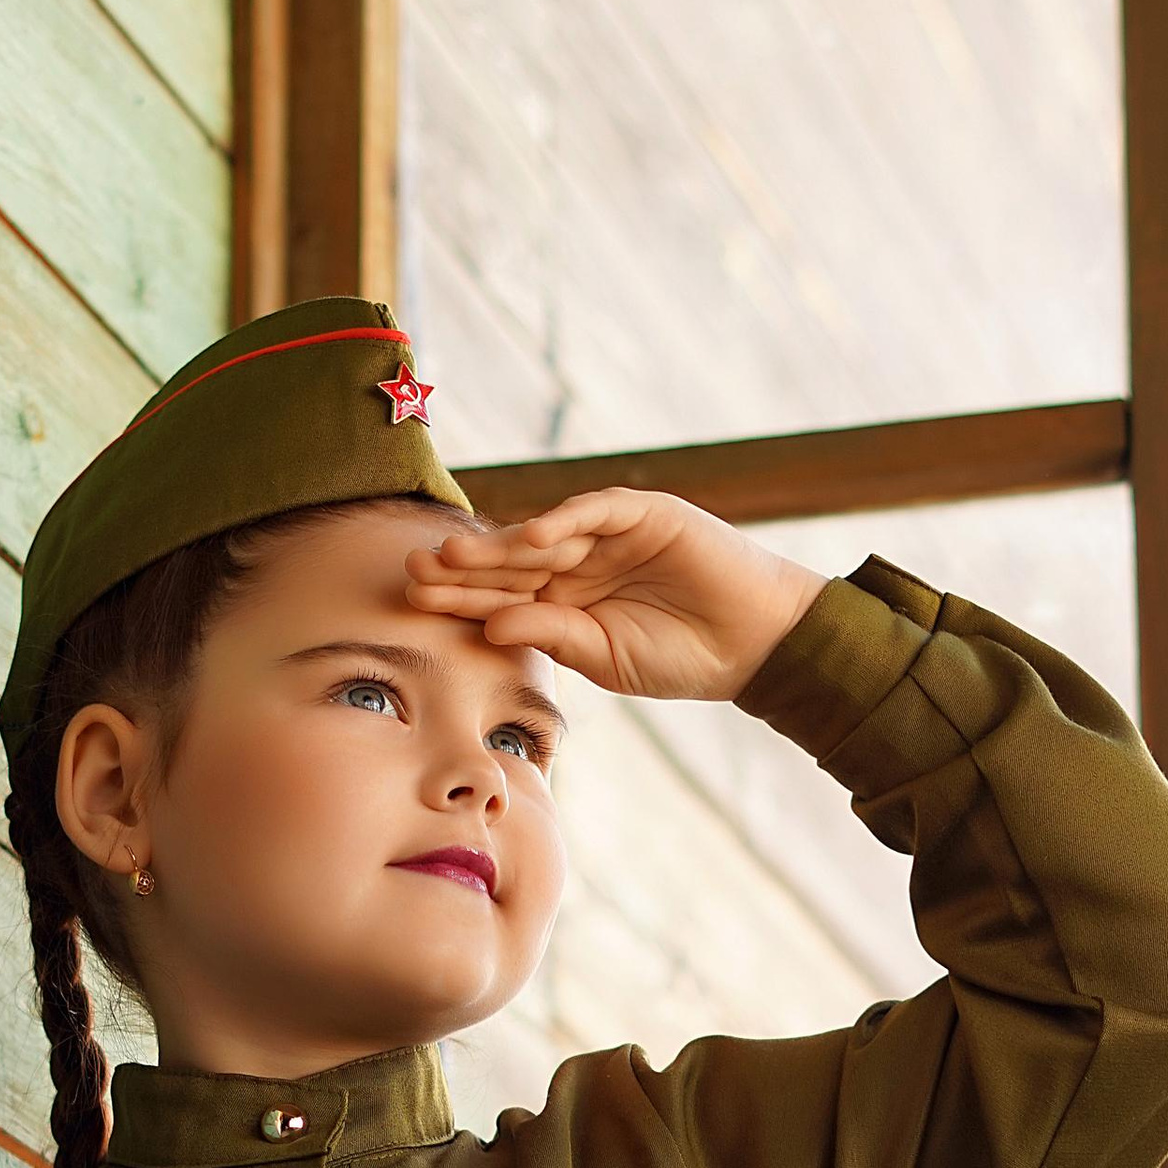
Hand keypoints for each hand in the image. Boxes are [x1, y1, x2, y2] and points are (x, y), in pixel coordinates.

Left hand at [404, 489, 822, 700]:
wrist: (753, 646)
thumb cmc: (681, 657)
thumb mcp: (603, 656)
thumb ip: (551, 636)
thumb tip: (492, 626)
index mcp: (565, 601)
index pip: (502, 595)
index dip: (460, 596)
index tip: (414, 600)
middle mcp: (580, 563)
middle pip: (511, 560)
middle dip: (464, 566)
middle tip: (415, 568)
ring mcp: (610, 535)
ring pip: (545, 534)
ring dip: (500, 544)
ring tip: (454, 555)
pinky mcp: (646, 514)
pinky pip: (598, 510)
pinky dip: (566, 520)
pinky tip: (531, 538)